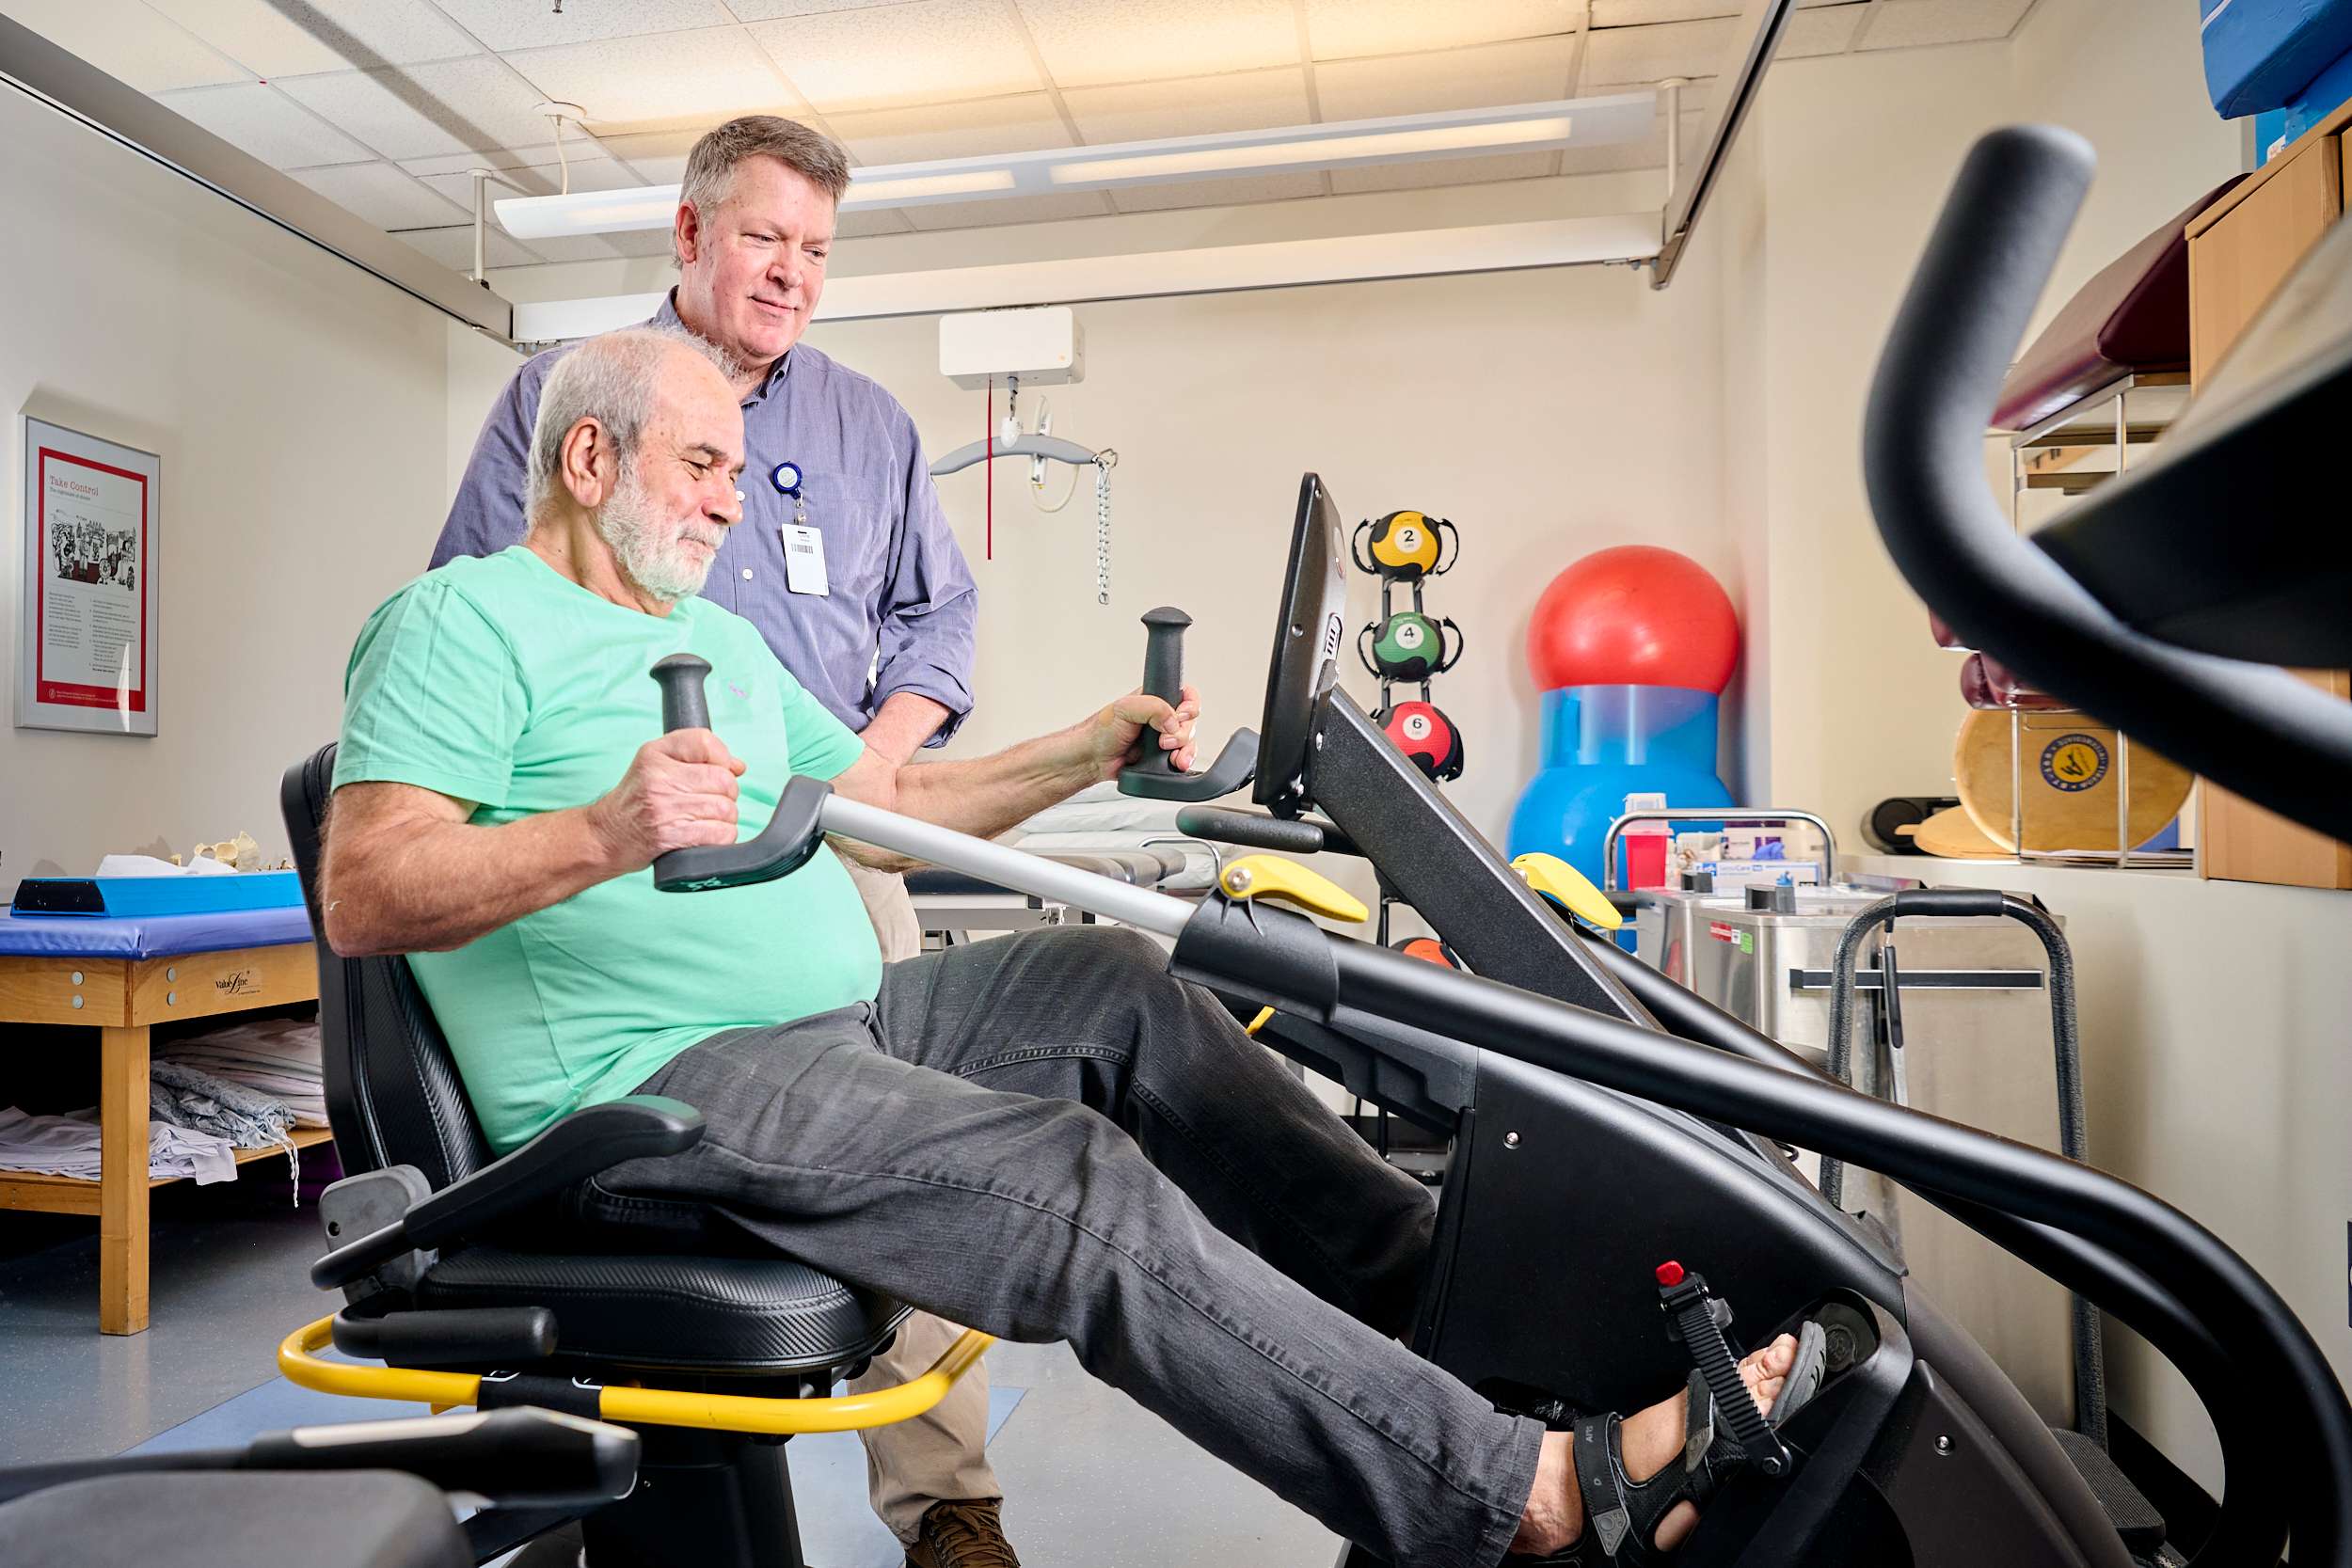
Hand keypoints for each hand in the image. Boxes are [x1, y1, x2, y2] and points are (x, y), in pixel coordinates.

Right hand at [587, 729, 746, 871]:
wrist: (605, 837)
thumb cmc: (637, 801)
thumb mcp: (655, 765)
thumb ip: (697, 758)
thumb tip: (738, 767)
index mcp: (654, 753)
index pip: (706, 742)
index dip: (722, 759)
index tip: (715, 772)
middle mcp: (658, 777)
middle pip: (724, 780)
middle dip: (727, 795)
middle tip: (709, 802)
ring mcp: (663, 807)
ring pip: (726, 809)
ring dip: (725, 819)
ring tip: (705, 821)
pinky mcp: (669, 836)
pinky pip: (720, 834)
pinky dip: (722, 837)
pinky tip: (704, 836)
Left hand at [1089, 684, 1201, 781]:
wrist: (1093, 759)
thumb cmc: (1102, 731)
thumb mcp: (1125, 708)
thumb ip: (1153, 707)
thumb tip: (1173, 721)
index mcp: (1156, 698)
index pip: (1186, 695)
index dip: (1189, 706)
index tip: (1179, 716)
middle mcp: (1163, 717)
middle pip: (1191, 721)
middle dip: (1183, 733)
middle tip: (1164, 740)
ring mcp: (1165, 738)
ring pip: (1190, 741)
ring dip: (1185, 749)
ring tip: (1168, 754)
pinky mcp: (1163, 757)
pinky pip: (1184, 758)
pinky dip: (1182, 761)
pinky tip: (1173, 763)